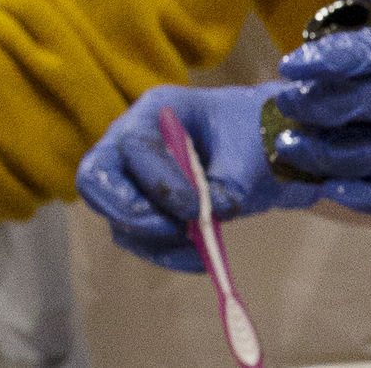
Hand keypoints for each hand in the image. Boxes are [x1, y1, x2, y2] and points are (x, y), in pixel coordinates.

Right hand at [75, 84, 320, 271]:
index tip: (196, 209)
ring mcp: (134, 175)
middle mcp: (134, 140)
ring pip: (117, 216)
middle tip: (174, 230)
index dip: (159, 183)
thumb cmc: (260, 136)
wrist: (273, 147)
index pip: (133, 148)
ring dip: (153, 239)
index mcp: (159, 111)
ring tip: (199, 247)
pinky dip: (164, 252)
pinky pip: (137, 236)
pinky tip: (198, 259)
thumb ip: (225, 186)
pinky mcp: (145, 206)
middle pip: (97, 180)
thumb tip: (204, 216)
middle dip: (131, 212)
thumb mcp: (250, 156)